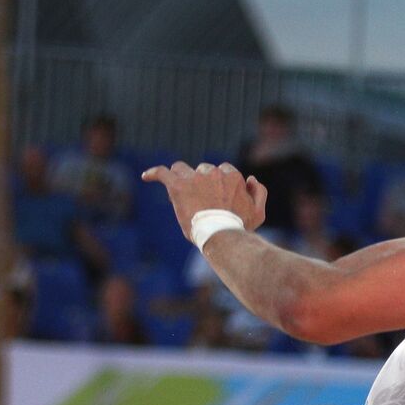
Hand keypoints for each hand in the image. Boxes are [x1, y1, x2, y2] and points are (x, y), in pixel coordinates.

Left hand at [141, 162, 266, 241]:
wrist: (222, 235)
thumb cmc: (240, 226)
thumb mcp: (258, 212)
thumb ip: (259, 192)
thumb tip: (250, 178)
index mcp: (231, 175)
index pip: (221, 171)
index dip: (216, 183)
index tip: (214, 197)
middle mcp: (213, 172)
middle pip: (202, 170)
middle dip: (199, 182)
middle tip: (198, 203)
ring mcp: (195, 177)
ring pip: (182, 169)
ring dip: (181, 178)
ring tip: (179, 193)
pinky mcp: (178, 186)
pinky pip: (162, 173)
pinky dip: (154, 173)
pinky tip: (146, 176)